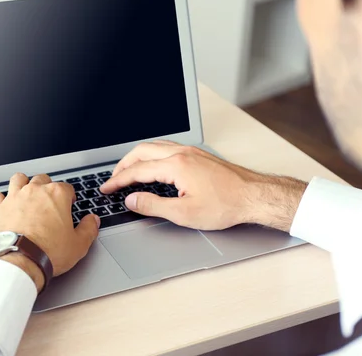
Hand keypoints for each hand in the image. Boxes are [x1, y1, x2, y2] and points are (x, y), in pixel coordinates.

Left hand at [0, 173, 99, 290]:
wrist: (19, 261)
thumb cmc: (48, 251)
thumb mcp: (78, 244)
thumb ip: (89, 229)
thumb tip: (93, 220)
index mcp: (57, 195)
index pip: (67, 187)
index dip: (69, 196)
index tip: (69, 205)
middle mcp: (35, 191)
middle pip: (43, 179)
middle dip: (47, 187)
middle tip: (49, 200)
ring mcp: (14, 197)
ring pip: (19, 179)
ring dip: (23, 184)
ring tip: (27, 194)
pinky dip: (1, 199)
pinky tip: (5, 205)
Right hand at [100, 141, 306, 231]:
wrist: (254, 196)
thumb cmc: (226, 205)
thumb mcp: (184, 213)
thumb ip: (153, 206)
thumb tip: (132, 200)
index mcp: (176, 165)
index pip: (137, 170)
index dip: (118, 181)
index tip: (106, 188)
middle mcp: (182, 153)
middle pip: (142, 151)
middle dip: (123, 165)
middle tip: (113, 179)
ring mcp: (191, 151)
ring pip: (154, 146)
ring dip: (137, 157)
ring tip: (128, 171)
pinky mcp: (198, 155)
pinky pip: (166, 148)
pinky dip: (151, 155)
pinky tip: (152, 165)